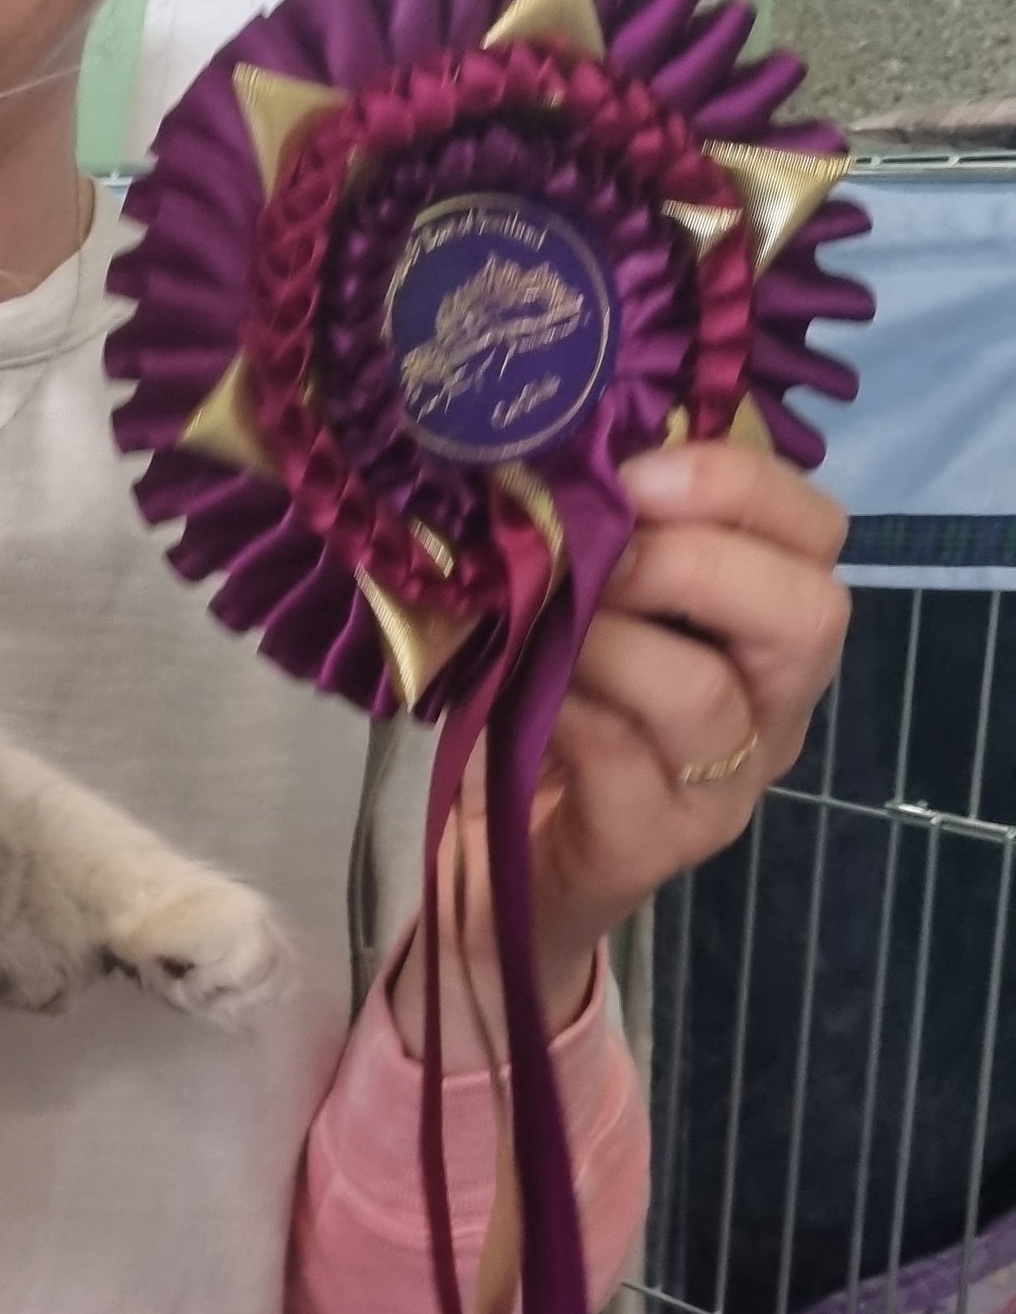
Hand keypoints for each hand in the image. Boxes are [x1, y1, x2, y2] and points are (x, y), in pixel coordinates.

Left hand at [391, 442, 850, 1054]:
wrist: (498, 860)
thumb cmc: (544, 709)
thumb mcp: (578, 602)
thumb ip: (601, 534)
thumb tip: (562, 453)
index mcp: (769, 624)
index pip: (816, 531)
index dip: (737, 484)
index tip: (635, 471)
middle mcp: (774, 704)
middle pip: (810, 614)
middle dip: (693, 561)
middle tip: (596, 553)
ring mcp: (723, 783)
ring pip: (705, 691)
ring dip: (608, 638)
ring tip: (537, 626)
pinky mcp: (655, 843)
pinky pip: (621, 759)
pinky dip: (562, 709)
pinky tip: (516, 694)